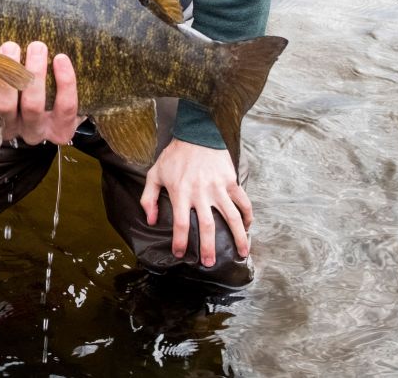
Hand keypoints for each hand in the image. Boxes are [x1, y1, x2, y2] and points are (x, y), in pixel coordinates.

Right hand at [0, 41, 80, 145]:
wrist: (62, 109)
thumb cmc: (25, 86)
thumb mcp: (1, 80)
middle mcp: (7, 128)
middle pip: (1, 107)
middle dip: (5, 75)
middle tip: (9, 46)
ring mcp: (35, 131)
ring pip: (33, 106)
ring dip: (35, 73)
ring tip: (37, 45)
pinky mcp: (61, 130)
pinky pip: (65, 107)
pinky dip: (65, 82)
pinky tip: (61, 59)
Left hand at [141, 139, 251, 266]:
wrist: (196, 134)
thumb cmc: (174, 155)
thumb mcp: (155, 174)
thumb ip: (149, 198)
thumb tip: (151, 220)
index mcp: (181, 193)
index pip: (181, 224)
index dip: (180, 242)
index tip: (180, 254)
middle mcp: (201, 193)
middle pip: (208, 227)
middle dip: (209, 248)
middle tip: (210, 263)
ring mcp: (219, 188)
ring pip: (232, 218)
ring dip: (238, 238)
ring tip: (242, 254)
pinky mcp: (231, 181)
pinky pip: (243, 202)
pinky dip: (248, 216)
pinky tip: (248, 228)